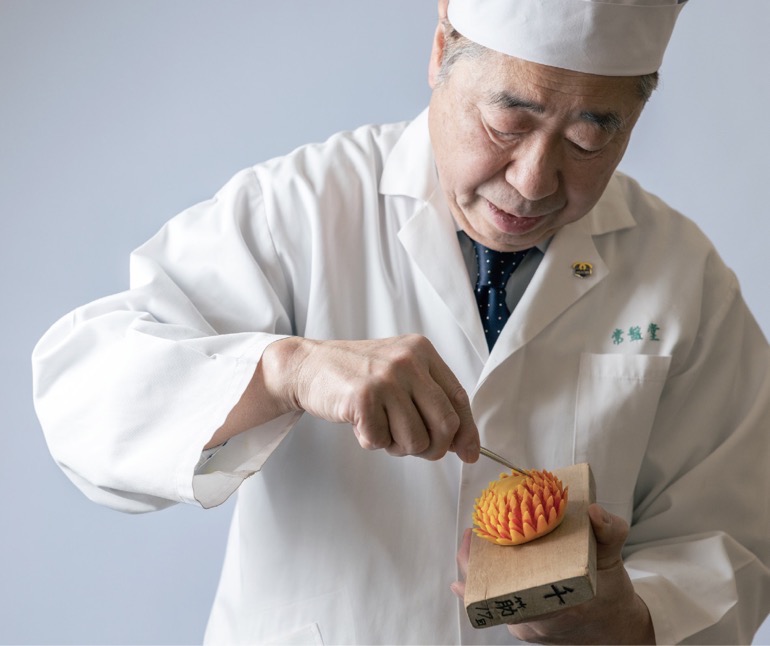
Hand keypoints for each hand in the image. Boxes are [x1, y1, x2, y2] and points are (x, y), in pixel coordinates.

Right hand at [264, 334, 479, 461]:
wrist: (309, 365)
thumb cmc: (357, 374)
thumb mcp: (400, 373)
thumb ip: (430, 400)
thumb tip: (463, 445)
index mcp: (422, 352)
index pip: (458, 398)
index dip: (467, 431)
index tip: (468, 453)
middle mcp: (408, 361)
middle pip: (445, 424)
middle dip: (434, 448)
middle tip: (415, 448)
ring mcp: (385, 379)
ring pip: (416, 440)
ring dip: (398, 446)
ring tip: (381, 427)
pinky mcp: (362, 398)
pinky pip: (382, 441)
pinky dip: (372, 441)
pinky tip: (360, 422)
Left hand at [452, 504, 655, 644]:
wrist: (615, 629)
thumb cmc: (611, 593)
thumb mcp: (613, 560)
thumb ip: (609, 532)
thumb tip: (593, 510)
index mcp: (563, 609)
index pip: (514, 593)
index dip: (487, 568)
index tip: (476, 539)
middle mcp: (540, 625)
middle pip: (492, 596)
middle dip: (475, 565)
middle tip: (470, 535)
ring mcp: (529, 630)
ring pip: (490, 603)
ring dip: (479, 575)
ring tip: (472, 544)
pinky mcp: (524, 629)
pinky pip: (496, 609)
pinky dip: (483, 589)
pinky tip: (470, 574)